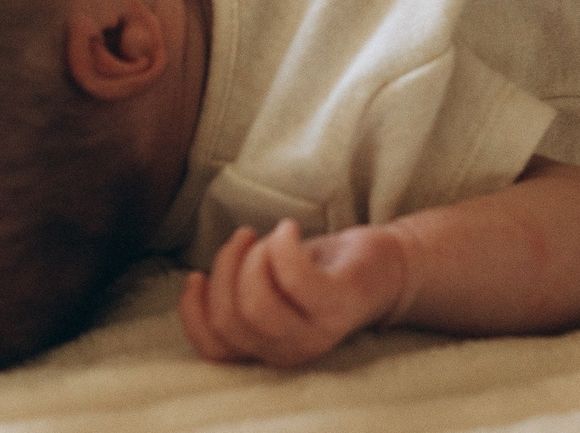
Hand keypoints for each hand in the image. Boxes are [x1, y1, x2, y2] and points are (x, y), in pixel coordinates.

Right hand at [178, 220, 411, 367]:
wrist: (386, 268)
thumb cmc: (320, 273)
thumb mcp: (272, 290)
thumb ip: (238, 298)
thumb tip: (195, 282)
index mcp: (266, 349)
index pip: (212, 348)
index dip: (192, 310)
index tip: (198, 273)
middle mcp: (289, 351)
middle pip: (229, 318)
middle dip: (225, 267)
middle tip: (245, 238)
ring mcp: (316, 332)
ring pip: (255, 303)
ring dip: (254, 256)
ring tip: (271, 236)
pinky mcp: (339, 303)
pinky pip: (293, 275)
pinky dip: (283, 243)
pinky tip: (289, 229)